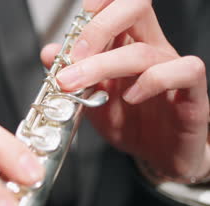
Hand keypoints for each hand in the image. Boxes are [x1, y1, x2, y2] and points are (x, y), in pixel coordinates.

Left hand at [41, 0, 208, 182]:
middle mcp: (152, 49)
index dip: (98, 5)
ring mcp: (172, 68)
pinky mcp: (192, 94)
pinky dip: (152, 82)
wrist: (157, 156)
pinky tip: (130, 98)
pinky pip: (183, 72)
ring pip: (144, 50)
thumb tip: (49, 52)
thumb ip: (71, 75)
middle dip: (97, 28)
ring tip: (78, 86)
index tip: (73, 26)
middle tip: (72, 58)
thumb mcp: (89, 100)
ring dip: (103, 66)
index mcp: (127, 44)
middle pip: (135, 9)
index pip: (118, 5)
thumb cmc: (129, 123)